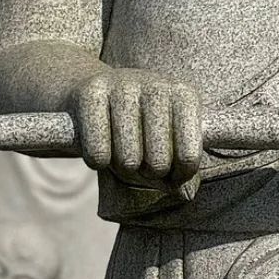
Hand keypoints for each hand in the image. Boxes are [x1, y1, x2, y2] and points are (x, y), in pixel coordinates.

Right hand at [70, 67, 201, 190]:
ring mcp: (121, 85)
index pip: (188, 158)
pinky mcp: (90, 92)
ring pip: (128, 161)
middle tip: (141, 161)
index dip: (178, 176)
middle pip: (158, 163)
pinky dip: (97, 162)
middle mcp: (156, 86)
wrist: (96, 91)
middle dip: (148, 173)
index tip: (171, 172)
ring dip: (122, 169)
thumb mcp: (172, 138)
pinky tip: (100, 147)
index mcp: (184, 95)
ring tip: (121, 153)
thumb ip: (184, 165)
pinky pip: (97, 153)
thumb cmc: (142, 125)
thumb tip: (183, 192)